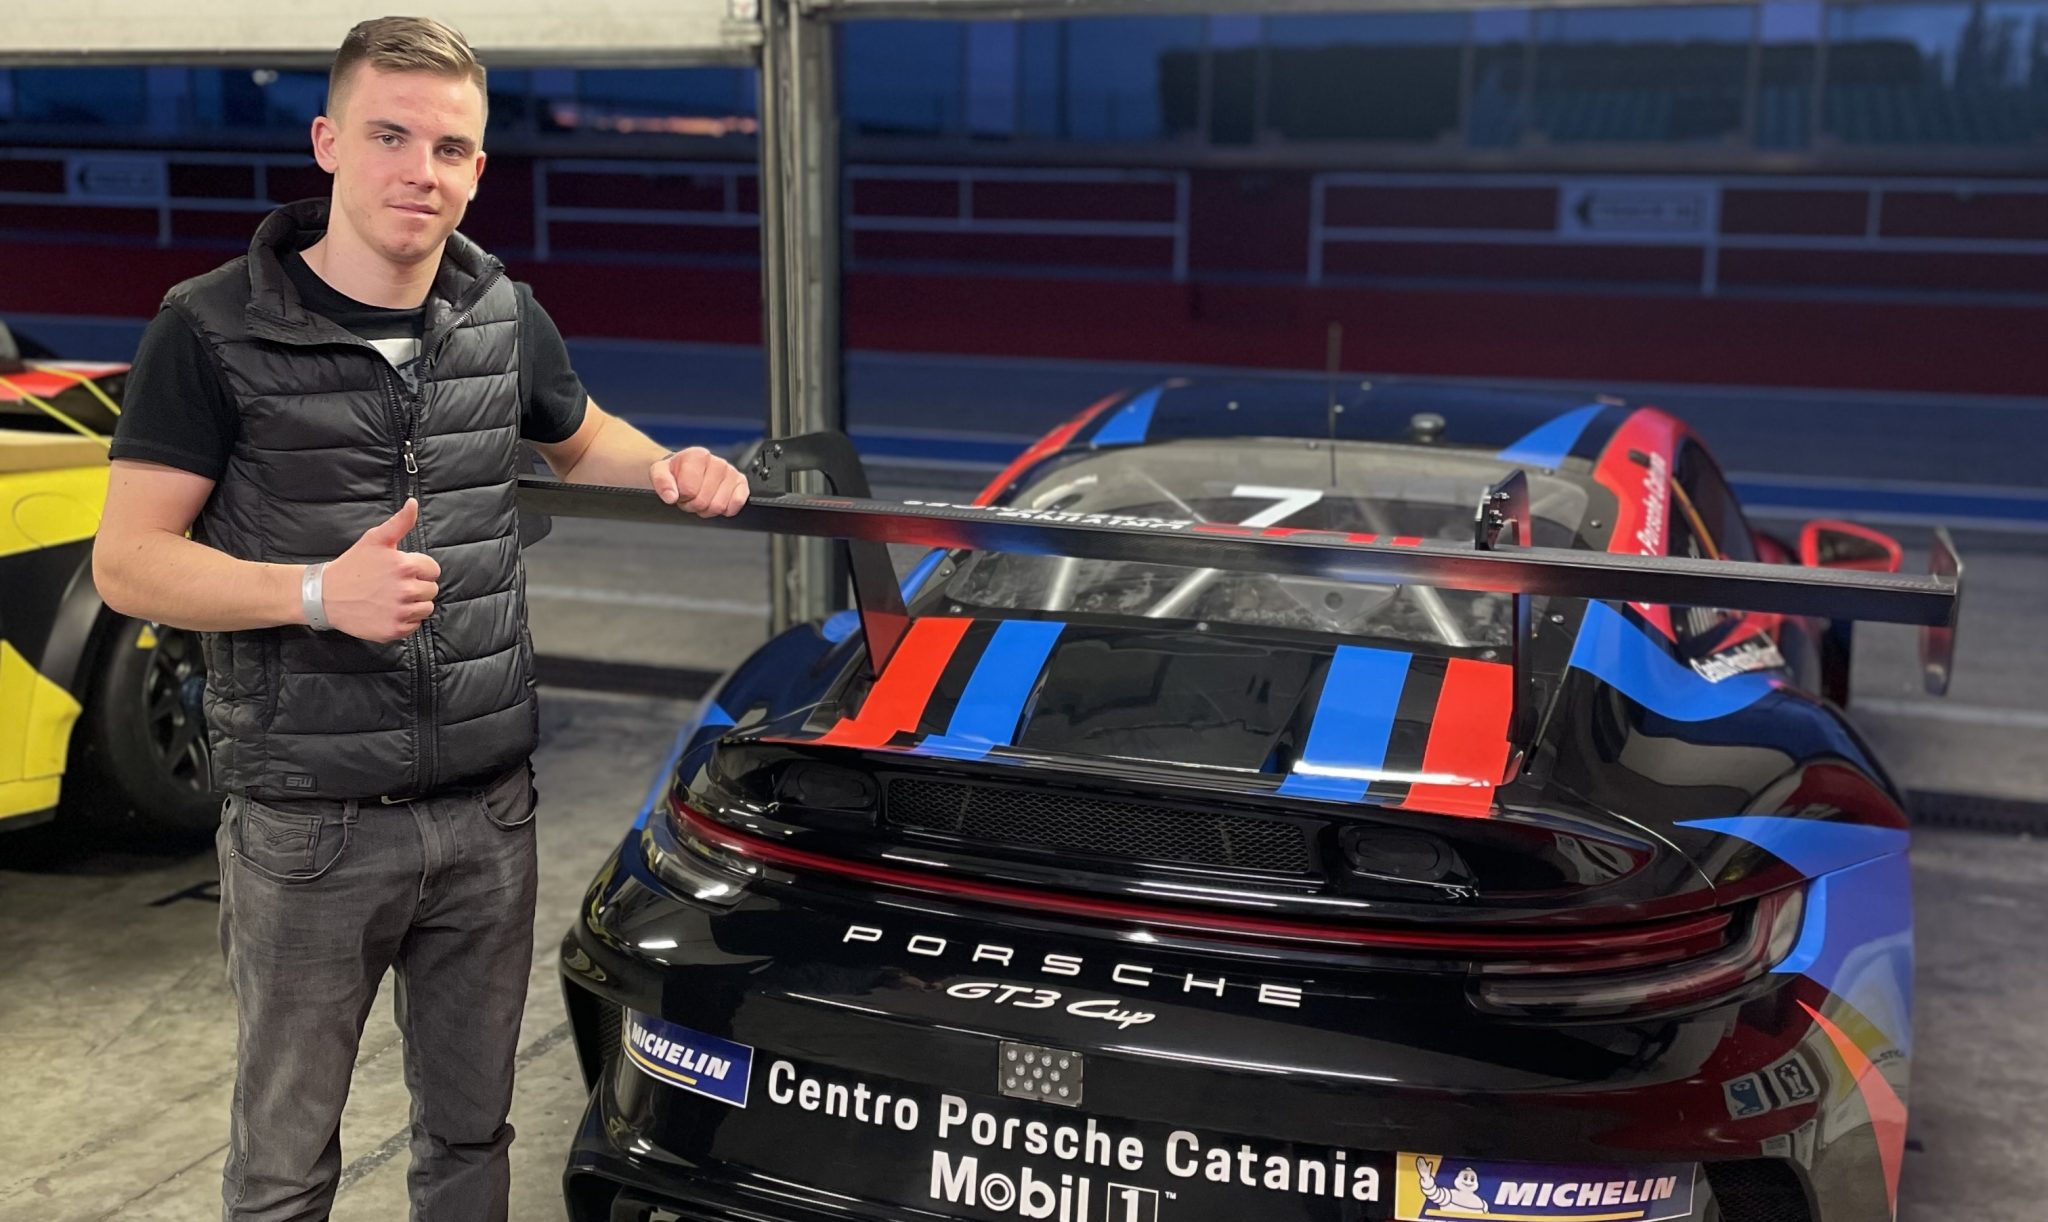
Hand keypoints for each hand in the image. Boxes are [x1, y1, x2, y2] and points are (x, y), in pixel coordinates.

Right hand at [321, 498, 441, 641]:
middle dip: (417, 586)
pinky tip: (388, 611)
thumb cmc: (352, 565)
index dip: (419, 569)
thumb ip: (400, 522)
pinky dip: (405, 620)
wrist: (325, 595)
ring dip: (414, 604)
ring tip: (392, 598)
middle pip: (431, 590)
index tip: (402, 571)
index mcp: (405, 566)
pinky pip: (414, 626)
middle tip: (394, 585)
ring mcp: (400, 612)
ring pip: (426, 609)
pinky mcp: (394, 630)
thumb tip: (413, 503)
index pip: (433, 570)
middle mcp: (406, 590)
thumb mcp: (375, 539)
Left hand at [651, 447, 748, 517]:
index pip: (689, 489)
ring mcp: (731, 472)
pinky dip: (726, 509)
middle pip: (704, 500)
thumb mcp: (659, 473)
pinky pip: (738, 502)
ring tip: (700, 498)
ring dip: (707, 509)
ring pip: (719, 505)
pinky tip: (716, 501)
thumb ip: (662, 482)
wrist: (685, 471)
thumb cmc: (674, 472)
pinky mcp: (741, 483)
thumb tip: (671, 496)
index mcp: (697, 456)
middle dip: (693, 504)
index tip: (679, 491)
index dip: (681, 496)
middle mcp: (717, 462)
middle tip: (689, 497)